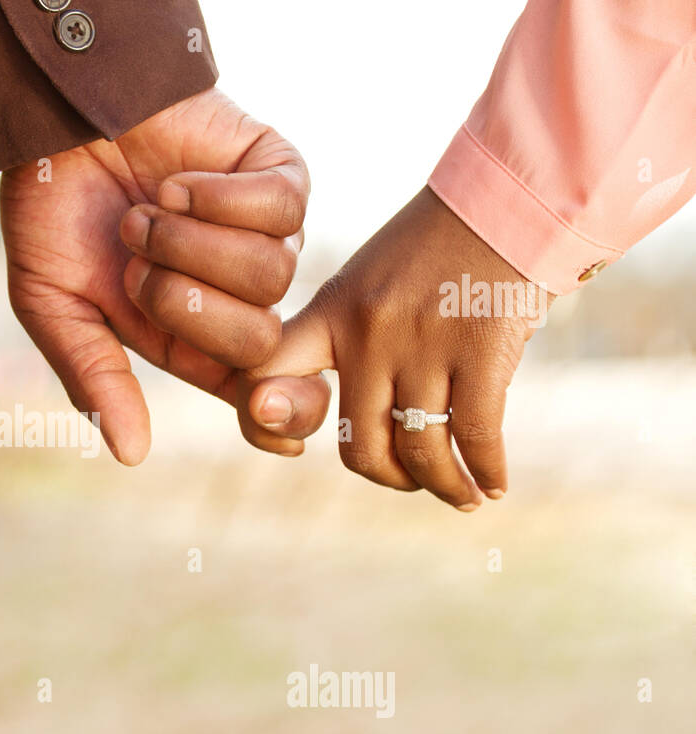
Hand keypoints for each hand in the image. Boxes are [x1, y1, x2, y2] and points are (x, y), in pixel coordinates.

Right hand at [0, 87, 329, 464]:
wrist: (56, 115)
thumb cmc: (53, 208)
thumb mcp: (52, 304)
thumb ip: (93, 375)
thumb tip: (130, 454)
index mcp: (189, 337)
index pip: (257, 392)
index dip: (279, 416)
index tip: (271, 425)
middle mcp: (236, 294)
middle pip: (260, 340)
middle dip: (187, 304)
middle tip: (135, 264)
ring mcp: (263, 234)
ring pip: (270, 273)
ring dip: (191, 243)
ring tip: (146, 213)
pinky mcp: (277, 175)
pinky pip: (281, 207)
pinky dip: (220, 198)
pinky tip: (177, 184)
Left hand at [244, 187, 549, 508]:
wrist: (507, 200)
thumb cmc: (436, 250)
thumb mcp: (367, 281)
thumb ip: (344, 338)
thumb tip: (348, 416)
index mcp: (331, 313)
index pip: (263, 374)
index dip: (263, 424)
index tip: (292, 446)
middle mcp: (368, 334)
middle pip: (358, 445)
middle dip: (388, 477)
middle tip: (410, 479)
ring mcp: (423, 344)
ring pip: (419, 451)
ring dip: (445, 487)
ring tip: (463, 496)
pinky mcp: (480, 351)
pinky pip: (475, 436)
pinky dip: (486, 474)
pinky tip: (495, 485)